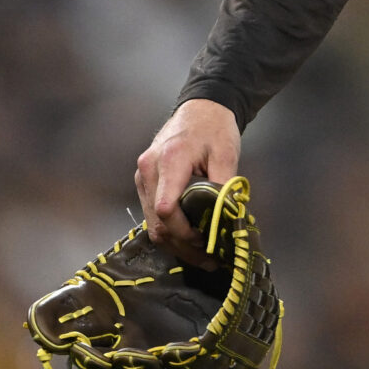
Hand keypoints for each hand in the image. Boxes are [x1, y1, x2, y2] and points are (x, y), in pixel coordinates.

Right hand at [135, 98, 240, 243]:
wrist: (200, 109)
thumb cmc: (215, 129)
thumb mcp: (227, 154)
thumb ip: (224, 187)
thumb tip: (225, 220)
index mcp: (169, 160)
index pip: (167, 208)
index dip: (185, 233)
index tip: (207, 242)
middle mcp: (148, 170)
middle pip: (157, 222)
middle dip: (183, 246)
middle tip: (209, 260)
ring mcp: (142, 177)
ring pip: (152, 223)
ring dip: (176, 243)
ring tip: (203, 256)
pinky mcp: (144, 182)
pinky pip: (152, 215)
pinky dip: (170, 231)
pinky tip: (190, 240)